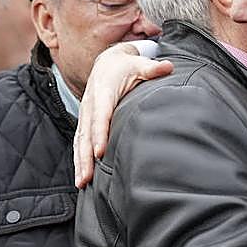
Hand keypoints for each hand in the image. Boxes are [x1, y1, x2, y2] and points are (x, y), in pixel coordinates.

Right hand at [74, 43, 172, 187]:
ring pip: (80, 140)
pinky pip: (79, 141)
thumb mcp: (139, 65)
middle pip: (86, 133)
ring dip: (80, 162)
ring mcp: (86, 113)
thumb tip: (168, 67)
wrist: (107, 63)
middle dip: (85, 156)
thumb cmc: (126, 67)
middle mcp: (90, 104)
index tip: (100, 151)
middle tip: (87, 177)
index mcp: (103, 91)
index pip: (100, 115)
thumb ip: (153, 69)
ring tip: (81, 183)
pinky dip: (78, 159)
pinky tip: (81, 177)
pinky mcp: (85, 121)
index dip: (99, 133)